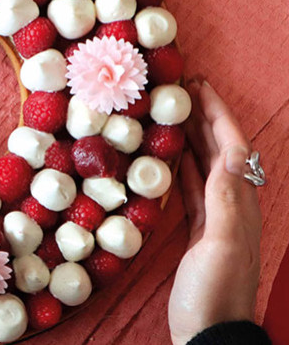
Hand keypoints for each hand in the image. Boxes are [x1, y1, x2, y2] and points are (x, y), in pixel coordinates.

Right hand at [168, 81, 261, 343]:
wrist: (209, 334)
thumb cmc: (215, 291)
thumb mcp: (221, 244)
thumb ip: (223, 200)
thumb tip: (224, 153)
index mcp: (239, 204)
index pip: (232, 147)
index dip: (217, 114)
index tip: (198, 86)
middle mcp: (231, 206)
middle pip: (220, 150)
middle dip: (204, 118)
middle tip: (181, 90)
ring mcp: (215, 219)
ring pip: (205, 166)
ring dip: (192, 138)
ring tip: (171, 114)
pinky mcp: (198, 233)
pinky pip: (191, 189)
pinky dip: (180, 167)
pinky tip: (166, 160)